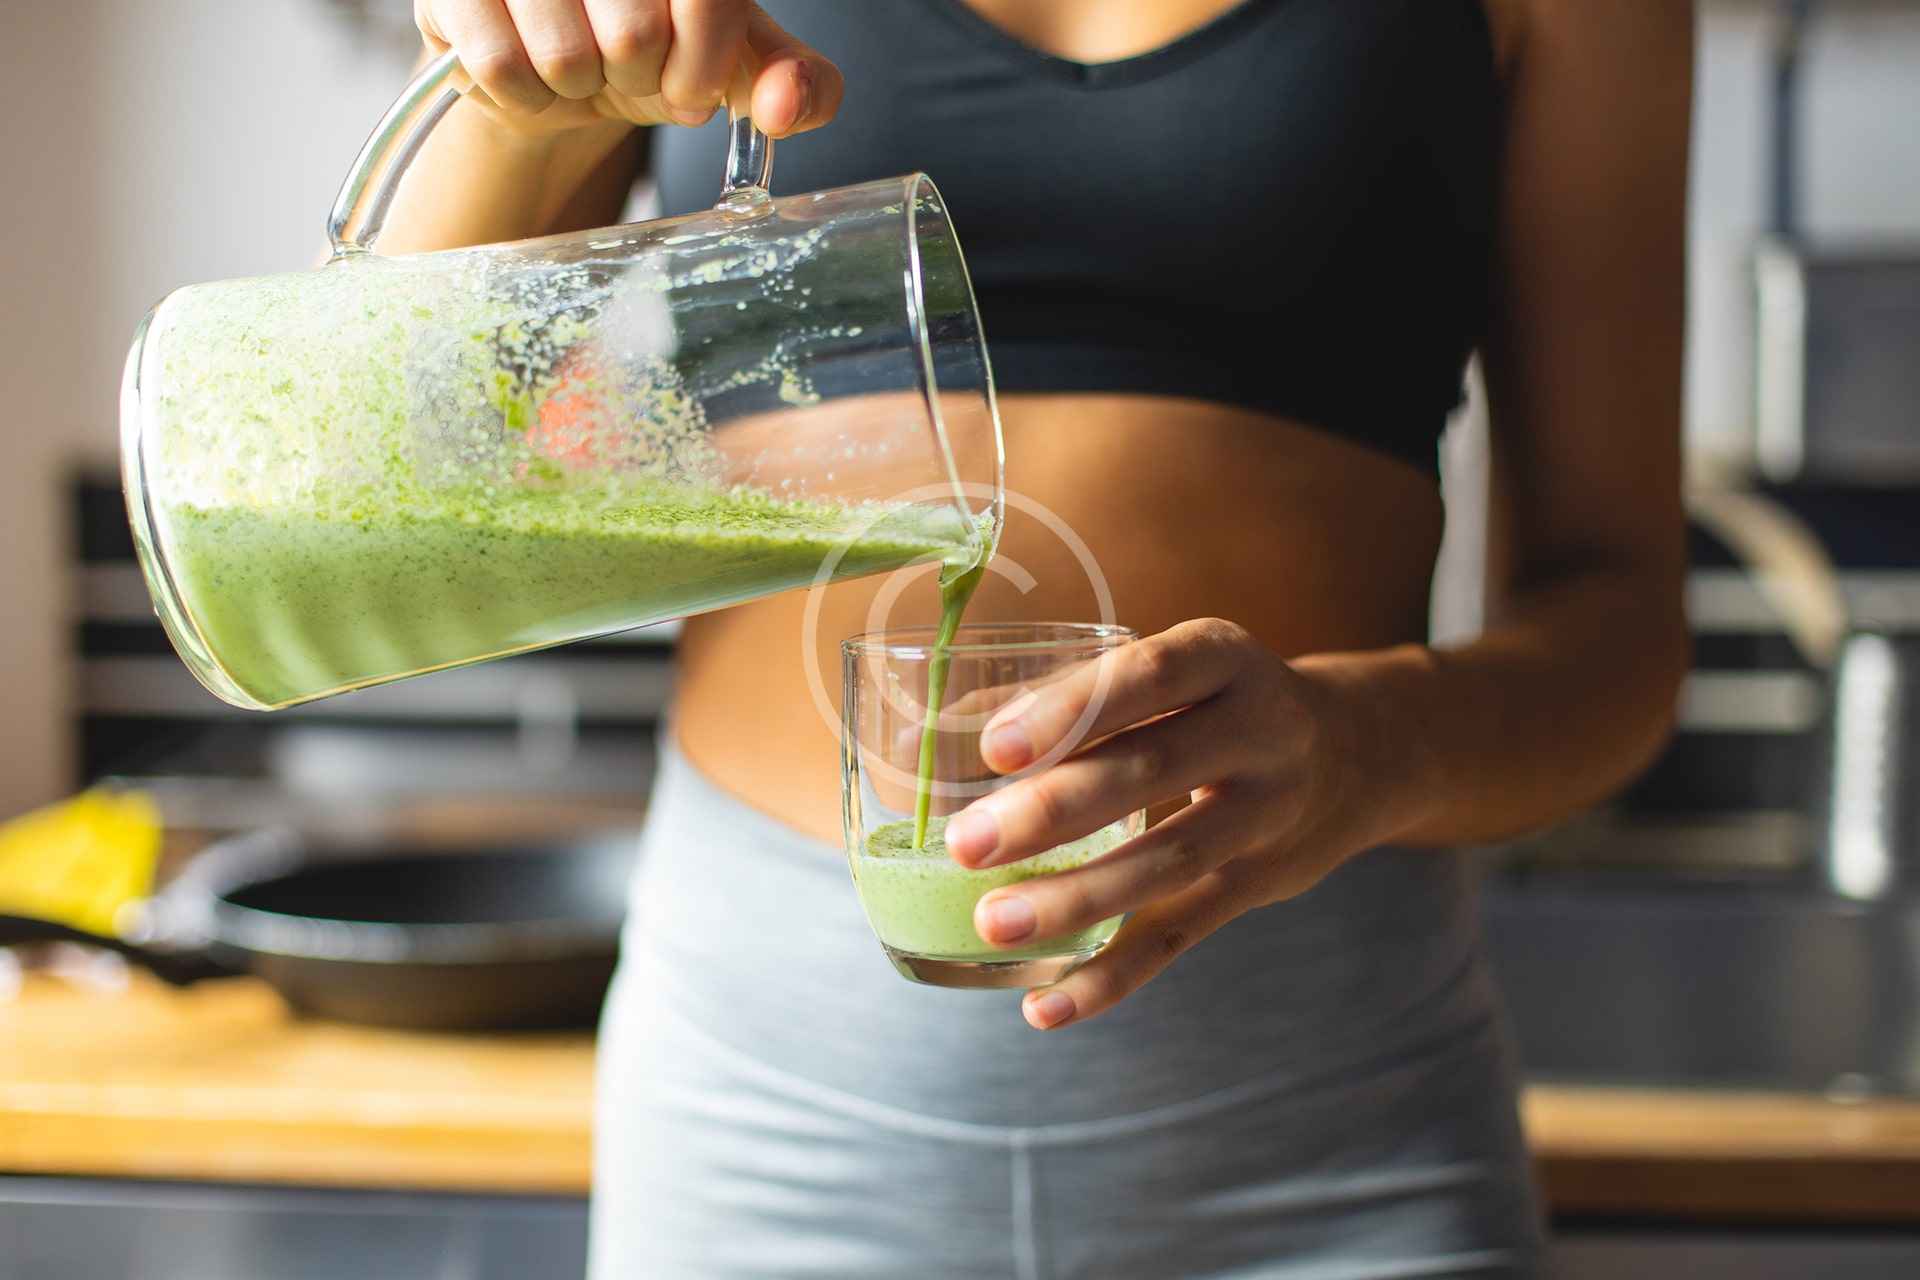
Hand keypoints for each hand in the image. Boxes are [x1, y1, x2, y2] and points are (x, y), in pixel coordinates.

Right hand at [416, 0, 842, 137]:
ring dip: (579, 90)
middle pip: (634, 36)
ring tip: (578, 66)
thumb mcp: (739, 66)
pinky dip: (526, 98)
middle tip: (625, 69)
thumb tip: (786, 107)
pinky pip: (501, 69)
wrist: (564, 66)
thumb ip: (798, 85)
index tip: (692, 83)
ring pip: (564, 58)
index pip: (706, 1)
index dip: (703, 68)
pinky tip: (533, 76)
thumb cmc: (658, 53)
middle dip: (637, 80)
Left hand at [939, 618, 1424, 1029]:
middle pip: (1153, 771)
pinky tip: (1045, 1006)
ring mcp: (1267, 815)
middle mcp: (1260, 732)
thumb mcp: (1175, 669)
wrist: (1356, 754)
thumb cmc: (1215, 701)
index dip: (1072, 710)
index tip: (993, 748)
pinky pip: (1183, 934)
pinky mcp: (1259, 885)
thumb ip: (1074, 694)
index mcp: (1225, 658)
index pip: (1150, 676)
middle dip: (1053, 812)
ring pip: (1169, 864)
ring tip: (992, 922)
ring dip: (1076, 899)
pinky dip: (1112, 977)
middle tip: (966, 843)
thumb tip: (937, 732)